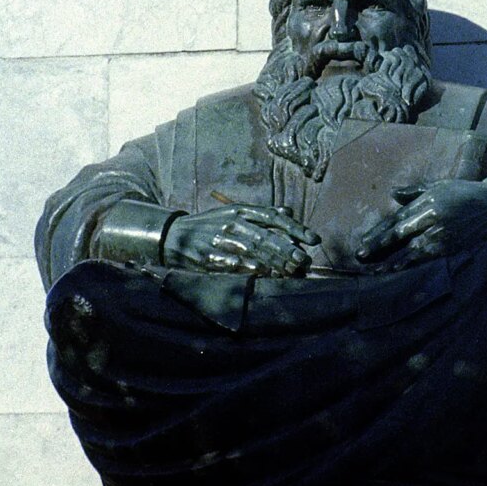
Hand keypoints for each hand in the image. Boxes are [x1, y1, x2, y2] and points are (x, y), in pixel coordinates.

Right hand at [163, 205, 319, 276]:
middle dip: (287, 248)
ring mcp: (220, 240)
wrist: (172, 235)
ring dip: (274, 262)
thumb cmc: (210, 224)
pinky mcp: (208, 257)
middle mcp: (232, 223)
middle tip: (304, 259)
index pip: (273, 217)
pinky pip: (233, 264)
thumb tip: (288, 213)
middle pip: (265, 236)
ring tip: (291, 270)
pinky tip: (265, 275)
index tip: (313, 239)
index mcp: (240, 210)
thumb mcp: (234, 212)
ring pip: (252, 251)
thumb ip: (261, 214)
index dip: (295, 228)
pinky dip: (250, 270)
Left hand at [356, 180, 486, 268]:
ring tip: (375, 270)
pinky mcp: (453, 247)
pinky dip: (412, 265)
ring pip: (411, 251)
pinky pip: (428, 259)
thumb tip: (392, 193)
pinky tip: (399, 270)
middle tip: (361, 255)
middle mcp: (433, 219)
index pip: (398, 219)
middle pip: (400, 235)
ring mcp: (443, 235)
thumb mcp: (440, 187)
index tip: (364, 240)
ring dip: (392, 260)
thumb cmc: (465, 193)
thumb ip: (415, 192)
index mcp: (428, 202)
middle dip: (379, 246)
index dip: (380, 231)